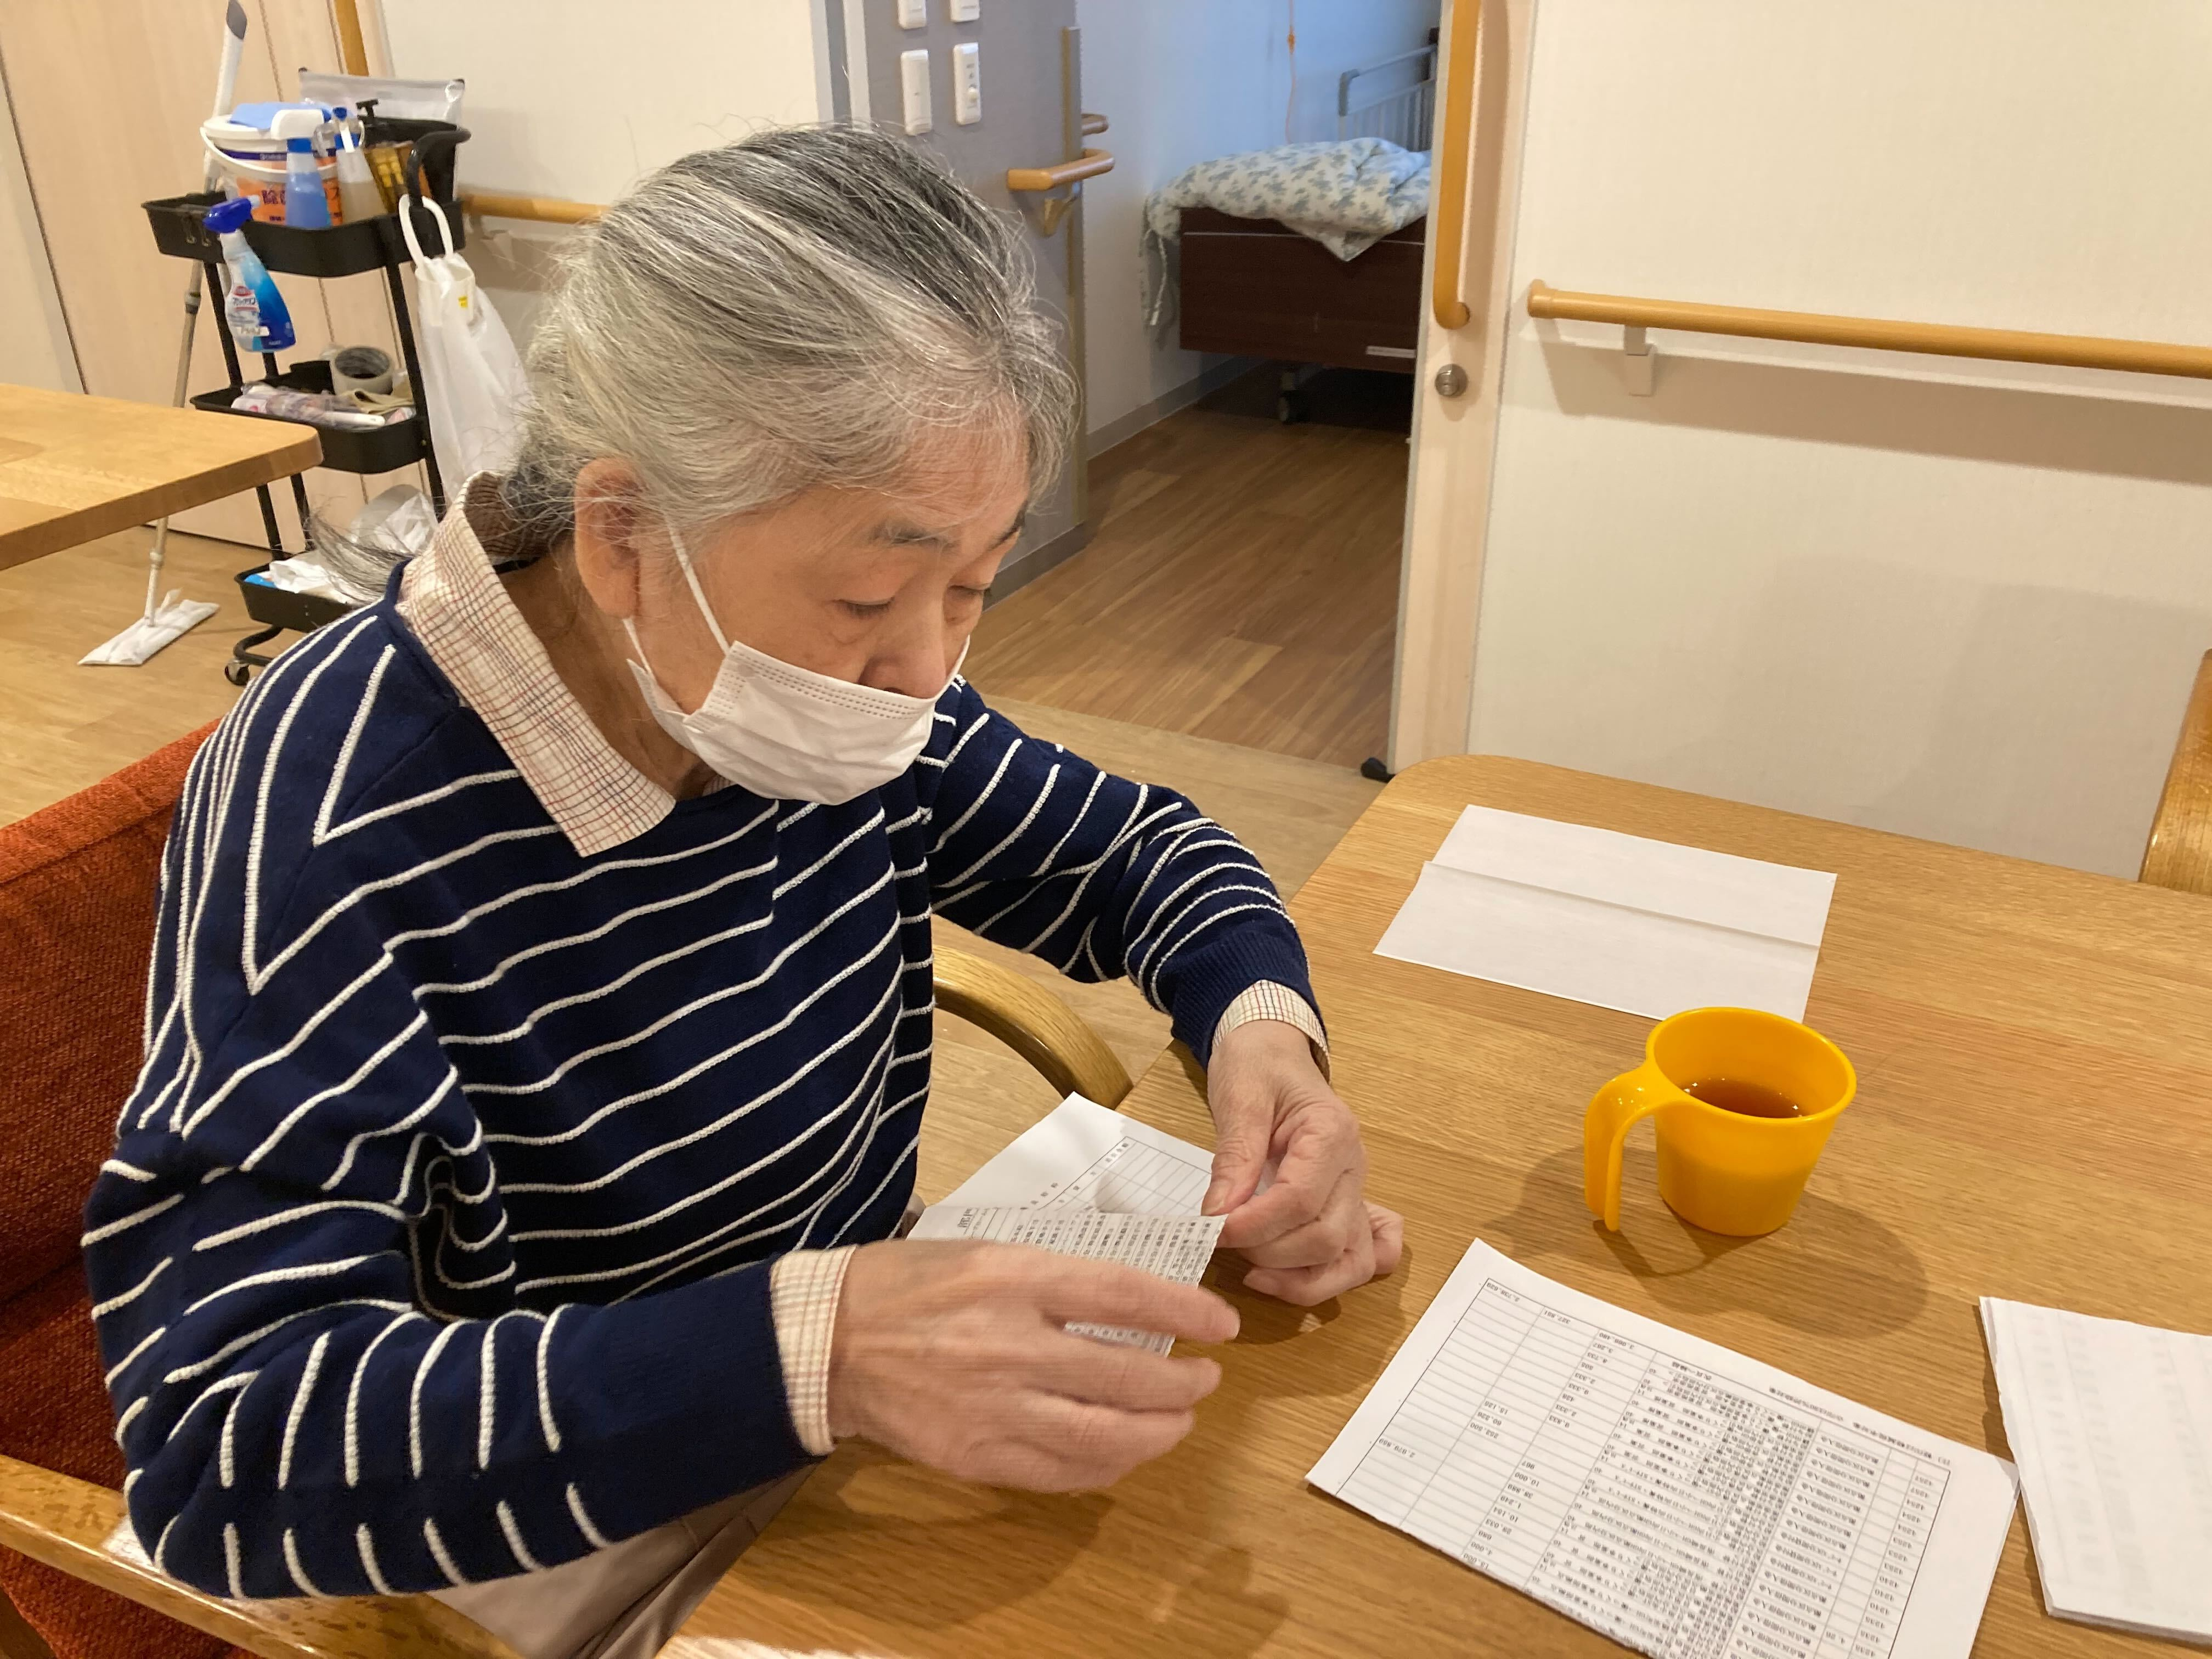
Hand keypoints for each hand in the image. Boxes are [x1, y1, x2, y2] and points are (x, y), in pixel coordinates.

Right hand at [826, 1239, 1237, 1490]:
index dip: (1185, 1313)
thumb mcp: (988, 1249)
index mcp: (1014, 1278)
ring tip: (1178, 1420)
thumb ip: (1057, 1276)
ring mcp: (993, 1408)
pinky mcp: (975, 1456)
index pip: (1125, 1296)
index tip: (1220, 1324)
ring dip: (1158, 1432)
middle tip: (1205, 1378)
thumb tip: (1133, 1300)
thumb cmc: (909, 1284)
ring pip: (1104, 1435)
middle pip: (1127, 1376)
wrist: (828, 1340)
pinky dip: (1106, 1465)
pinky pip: (1061, 1472)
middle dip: (1183, 1384)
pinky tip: (1125, 1451)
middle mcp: (1010, 1345)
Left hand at [1204, 1019, 1404, 1305]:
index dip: (1254, 1225)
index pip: (1301, 1199)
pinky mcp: (1348, 1208)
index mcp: (1332, 1133)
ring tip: (1253, 1274)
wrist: (1274, 1049)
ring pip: (1353, 1262)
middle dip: (1270, 1254)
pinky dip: (1333, 1277)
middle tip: (1223, 1240)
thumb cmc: (1258, 1065)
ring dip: (1302, 1280)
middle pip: (1327, 1238)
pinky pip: (1364, 1258)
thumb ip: (1234, 1157)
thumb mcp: (1239, 1097)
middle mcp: (1354, 1169)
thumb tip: (1218, 1215)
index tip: (1212, 1228)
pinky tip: (1290, 1276)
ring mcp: (1356, 1192)